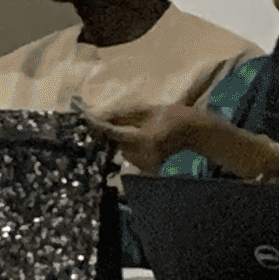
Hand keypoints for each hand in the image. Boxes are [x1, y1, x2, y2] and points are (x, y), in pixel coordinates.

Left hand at [94, 103, 223, 171]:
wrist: (194, 131)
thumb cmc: (169, 116)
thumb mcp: (145, 110)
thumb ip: (119, 115)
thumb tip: (95, 117)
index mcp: (147, 139)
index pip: (115, 134)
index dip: (98, 126)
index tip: (84, 118)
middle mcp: (146, 156)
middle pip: (115, 143)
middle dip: (108, 132)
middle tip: (107, 121)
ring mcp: (148, 165)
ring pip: (120, 149)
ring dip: (120, 139)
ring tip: (138, 129)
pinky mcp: (148, 169)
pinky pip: (129, 155)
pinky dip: (128, 146)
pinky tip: (142, 138)